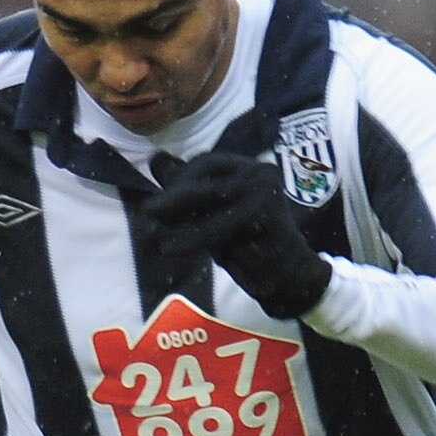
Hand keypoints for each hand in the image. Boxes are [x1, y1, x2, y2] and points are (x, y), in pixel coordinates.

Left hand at [142, 148, 333, 318]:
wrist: (287, 275)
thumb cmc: (248, 245)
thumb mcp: (212, 215)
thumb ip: (187, 190)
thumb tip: (155, 160)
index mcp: (248, 168)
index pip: (207, 162)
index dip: (179, 179)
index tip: (156, 202)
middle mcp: (259, 172)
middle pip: (207, 174)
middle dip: (174, 195)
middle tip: (148, 212)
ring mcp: (264, 190)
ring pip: (211, 197)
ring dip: (179, 216)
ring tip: (158, 235)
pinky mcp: (266, 213)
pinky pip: (221, 224)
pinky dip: (194, 236)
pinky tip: (174, 246)